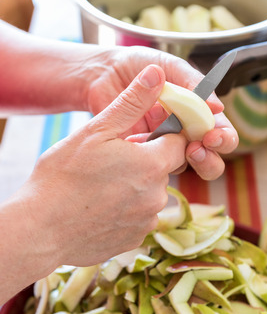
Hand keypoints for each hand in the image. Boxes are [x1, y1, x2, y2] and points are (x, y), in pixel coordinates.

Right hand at [0, 64, 186, 299]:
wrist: (41, 229)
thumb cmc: (63, 177)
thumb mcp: (96, 131)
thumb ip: (131, 103)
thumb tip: (156, 74)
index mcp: (152, 164)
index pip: (178, 143)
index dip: (160, 138)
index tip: (138, 138)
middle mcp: (157, 195)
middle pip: (162, 170)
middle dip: (143, 163)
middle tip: (110, 163)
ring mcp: (146, 220)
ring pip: (150, 195)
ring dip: (134, 188)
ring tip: (101, 187)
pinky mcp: (135, 239)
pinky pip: (138, 218)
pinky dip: (125, 211)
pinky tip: (100, 208)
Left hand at [87, 46, 237, 179]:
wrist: (103, 73)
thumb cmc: (139, 65)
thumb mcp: (169, 66)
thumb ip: (192, 82)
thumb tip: (217, 107)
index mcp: (197, 112)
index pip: (220, 132)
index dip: (223, 138)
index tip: (211, 137)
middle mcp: (184, 132)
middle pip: (209, 158)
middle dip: (209, 160)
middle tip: (196, 151)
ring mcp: (162, 145)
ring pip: (182, 166)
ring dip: (179, 161)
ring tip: (166, 148)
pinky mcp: (141, 153)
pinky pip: (150, 163)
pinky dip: (148, 156)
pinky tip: (138, 141)